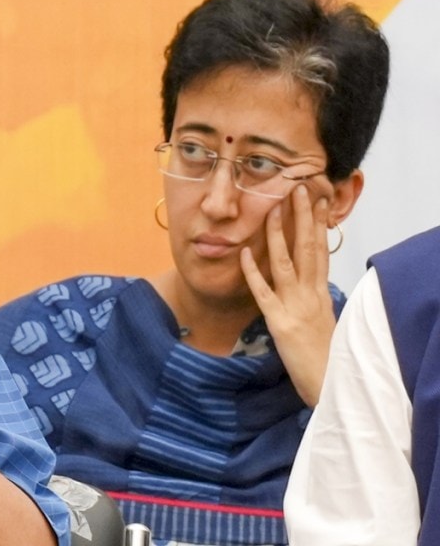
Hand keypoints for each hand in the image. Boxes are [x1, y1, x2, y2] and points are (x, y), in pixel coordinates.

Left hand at [240, 184, 333, 405]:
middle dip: (304, 218)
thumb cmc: (326, 356)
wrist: (329, 384)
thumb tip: (309, 281)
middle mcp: (311, 295)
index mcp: (321, 293)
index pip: (321, 251)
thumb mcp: (323, 321)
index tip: (317, 201)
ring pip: (286, 263)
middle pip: (308, 249)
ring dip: (279, 235)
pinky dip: (253, 272)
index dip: (319, 225)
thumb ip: (314, 299)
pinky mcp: (279, 322)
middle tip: (298, 190)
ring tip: (274, 210)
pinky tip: (244, 253)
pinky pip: (263, 293)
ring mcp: (295, 306)